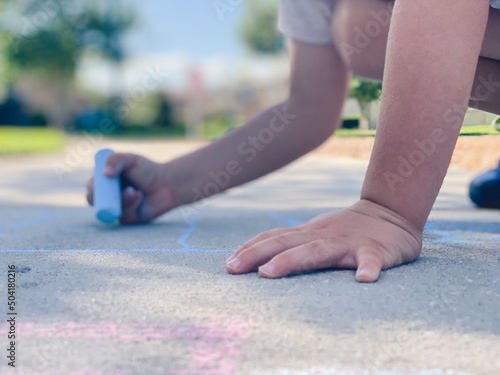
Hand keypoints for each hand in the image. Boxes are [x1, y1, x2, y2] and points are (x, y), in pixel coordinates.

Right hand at [86, 153, 177, 223]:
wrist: (167, 184)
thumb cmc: (148, 170)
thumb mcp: (132, 160)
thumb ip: (117, 159)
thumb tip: (105, 172)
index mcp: (106, 181)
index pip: (92, 186)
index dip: (91, 186)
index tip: (94, 185)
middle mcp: (109, 195)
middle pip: (94, 200)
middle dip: (100, 197)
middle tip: (113, 192)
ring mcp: (117, 208)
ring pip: (109, 209)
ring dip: (122, 200)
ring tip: (136, 191)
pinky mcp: (128, 218)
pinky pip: (123, 216)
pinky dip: (131, 206)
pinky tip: (140, 197)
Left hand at [225, 200, 422, 281]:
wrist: (390, 212)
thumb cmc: (347, 229)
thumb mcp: (316, 232)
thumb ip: (294, 242)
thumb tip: (261, 257)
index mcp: (308, 234)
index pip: (273, 238)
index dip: (250, 250)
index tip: (229, 265)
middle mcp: (322, 236)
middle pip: (284, 243)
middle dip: (256, 255)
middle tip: (233, 269)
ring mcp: (347, 243)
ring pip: (316, 251)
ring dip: (291, 261)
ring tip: (270, 272)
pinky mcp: (374, 251)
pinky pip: (371, 260)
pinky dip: (367, 269)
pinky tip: (364, 280)